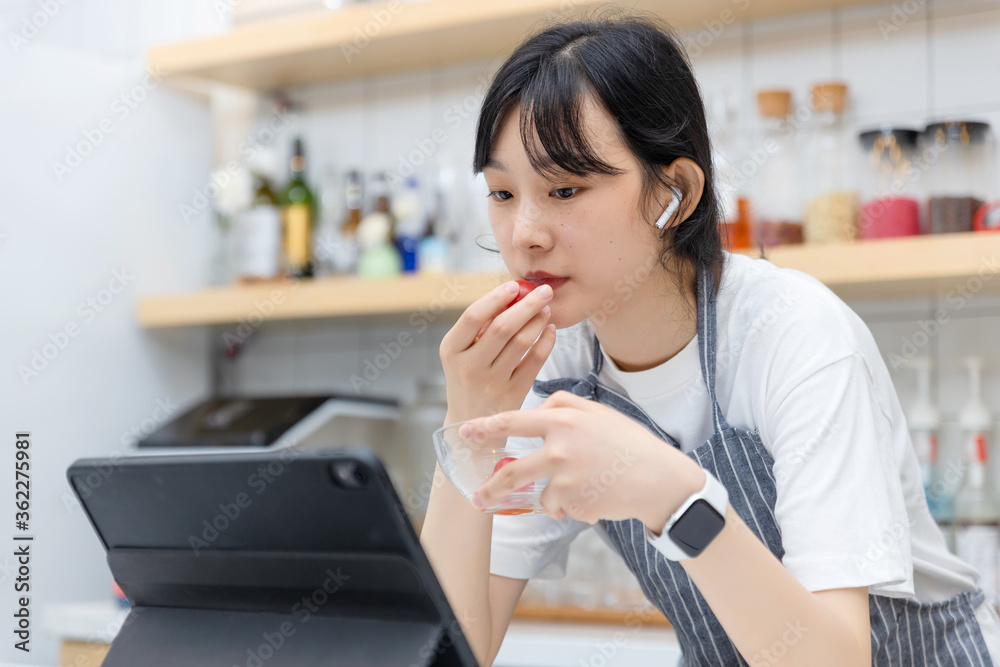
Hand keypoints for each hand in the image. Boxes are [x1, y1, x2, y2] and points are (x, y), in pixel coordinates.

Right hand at [439, 281, 555, 422]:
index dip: (495, 298)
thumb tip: (513, 293)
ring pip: (521, 342)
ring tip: (546, 309)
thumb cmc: (468, 377)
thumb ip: (480, 326)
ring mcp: (491, 382)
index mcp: (451, 350)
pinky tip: (550, 331)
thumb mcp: (461, 353)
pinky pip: (535, 361)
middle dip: (527, 304)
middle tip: (544, 291)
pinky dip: (546, 342)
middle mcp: (469, 366)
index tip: (514, 285)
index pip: (473, 316)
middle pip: (502, 327)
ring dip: (538, 321)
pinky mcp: (512, 394)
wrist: (472, 424)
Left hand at [461, 391, 705, 526]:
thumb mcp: (598, 413)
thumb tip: (537, 409)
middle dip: (491, 488)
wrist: (658, 478)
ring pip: (542, 495)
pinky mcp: (574, 502)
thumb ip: (564, 406)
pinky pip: (562, 508)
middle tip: (476, 497)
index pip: (514, 421)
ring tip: (574, 496)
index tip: (465, 432)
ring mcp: (565, 477)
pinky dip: (574, 507)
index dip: (486, 427)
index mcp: (563, 420)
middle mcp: (559, 448)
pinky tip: (599, 496)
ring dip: (553, 500)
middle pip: (513, 471)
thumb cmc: (628, 444)